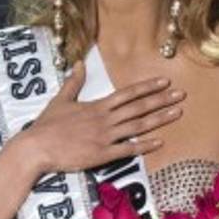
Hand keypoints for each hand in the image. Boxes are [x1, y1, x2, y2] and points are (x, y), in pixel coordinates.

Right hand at [22, 61, 185, 173]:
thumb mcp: (60, 100)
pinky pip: (128, 149)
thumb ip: (73, 82)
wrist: (37, 147)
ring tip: (178, 113)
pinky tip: (160, 142)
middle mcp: (105, 119)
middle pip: (138, 107)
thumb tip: (78, 63)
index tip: (164, 81)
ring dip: (159, 119)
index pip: (128, 93)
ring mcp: (105, 137)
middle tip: (181, 94)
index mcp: (97, 106)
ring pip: (138, 126)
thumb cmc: (47, 125)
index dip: (148, 87)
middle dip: (162, 100)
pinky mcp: (102, 155)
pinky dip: (145, 146)